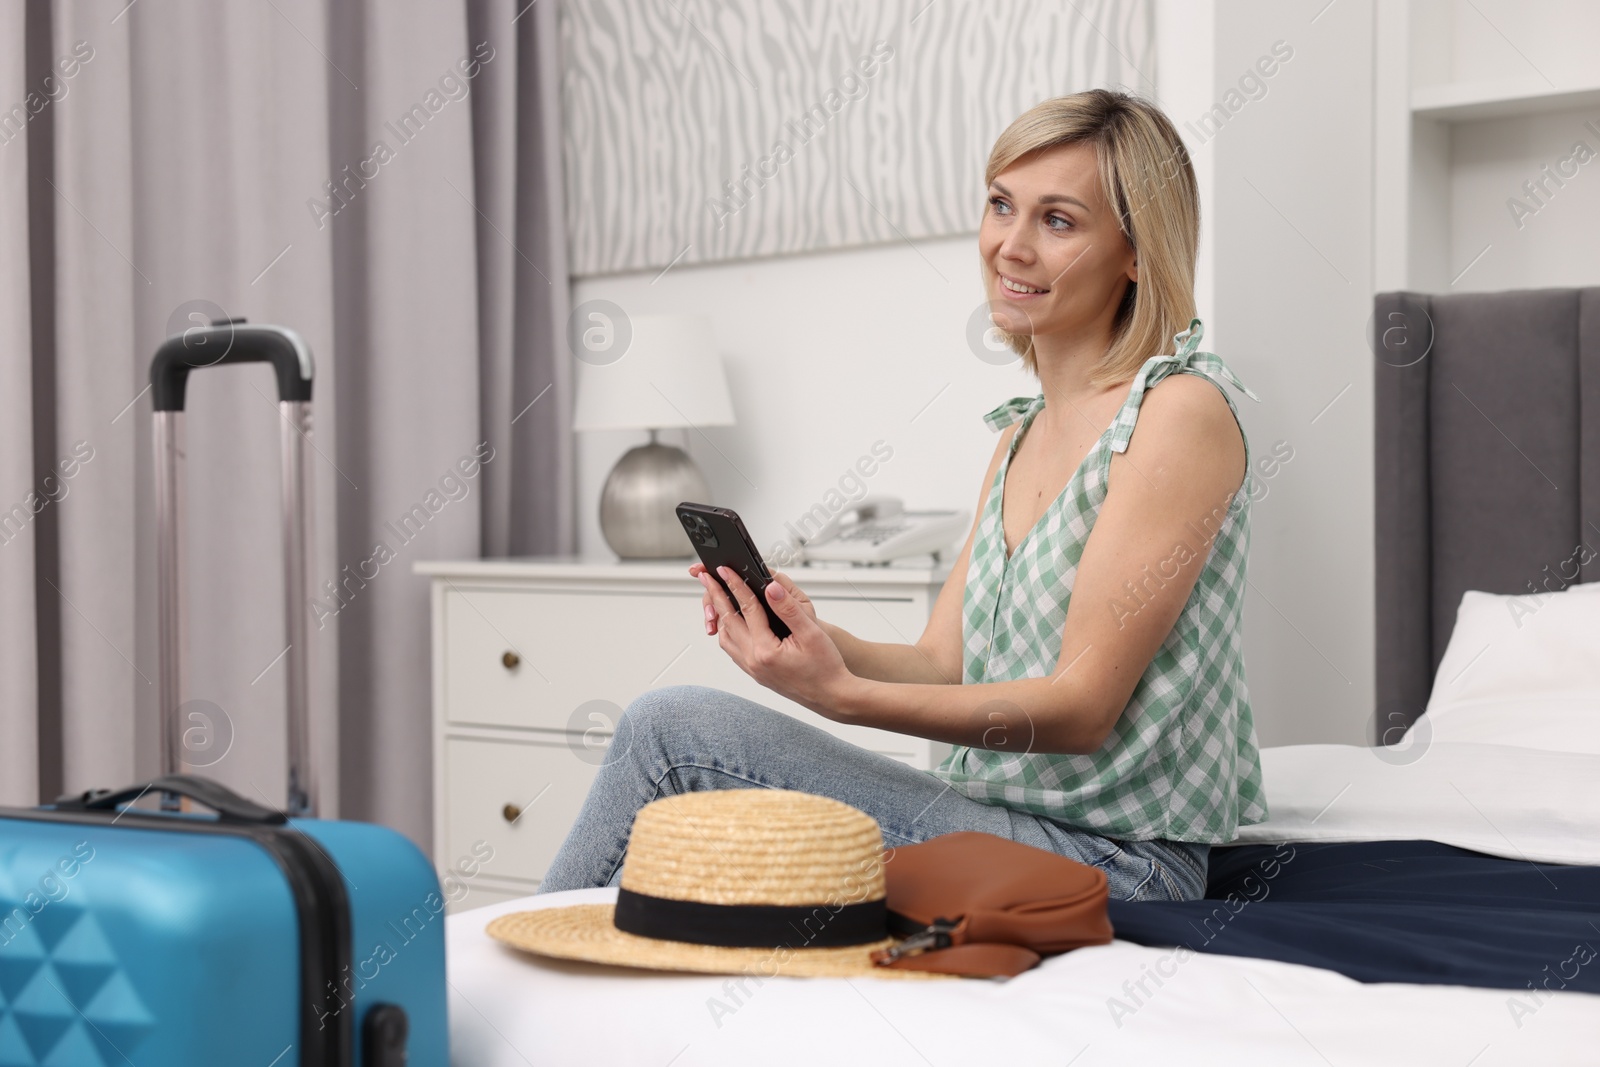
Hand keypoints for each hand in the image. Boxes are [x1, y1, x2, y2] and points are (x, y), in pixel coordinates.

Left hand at [694, 564, 853, 715]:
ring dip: (720, 616)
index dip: (735, 585)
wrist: (831, 696)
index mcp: (766, 650)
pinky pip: (733, 650)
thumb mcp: (811, 633)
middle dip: (716, 596)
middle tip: (707, 577)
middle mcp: (754, 661)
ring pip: (726, 638)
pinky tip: (733, 623)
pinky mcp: (756, 674)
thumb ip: (788, 609)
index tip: (724, 569)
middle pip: (728, 621)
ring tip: (717, 597)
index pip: (746, 609)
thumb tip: (770, 587)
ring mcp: (752, 670)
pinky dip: (729, 632)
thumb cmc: (826, 667)